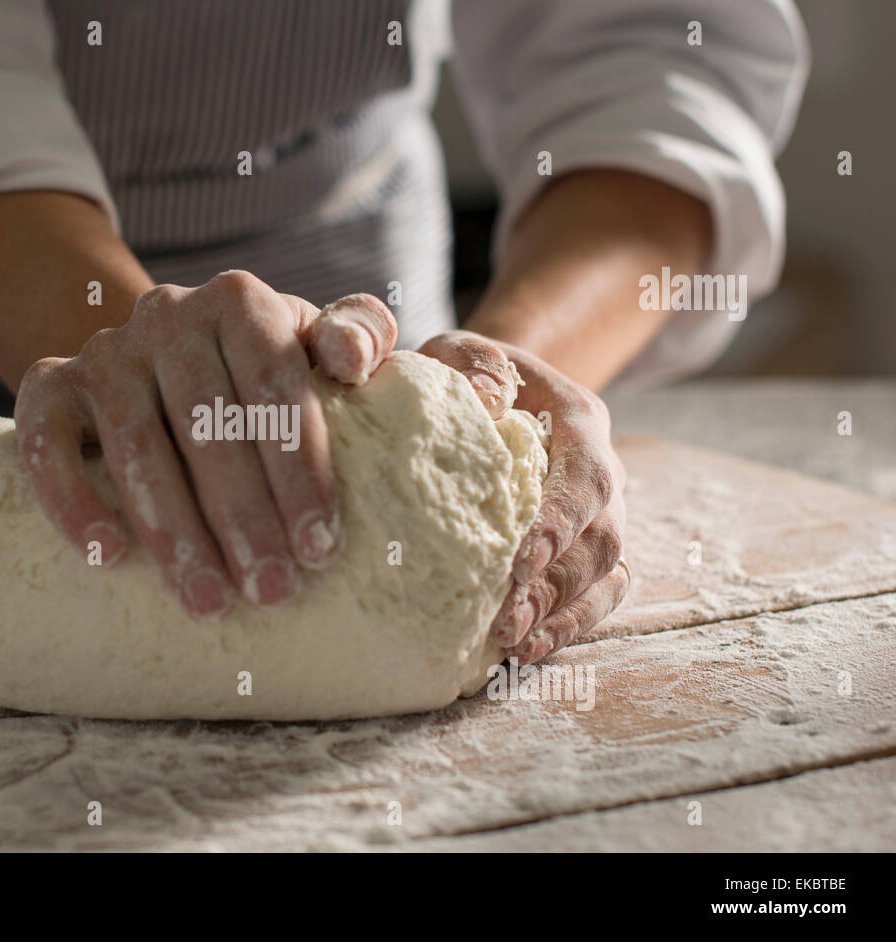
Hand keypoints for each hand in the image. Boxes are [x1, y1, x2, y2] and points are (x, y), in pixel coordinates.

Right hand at [14, 271, 398, 618]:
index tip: (321, 549)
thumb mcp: (313, 344)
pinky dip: (71, 500)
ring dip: (173, 531)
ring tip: (210, 601)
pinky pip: (47, 443)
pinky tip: (106, 555)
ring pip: (136, 444)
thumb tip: (354, 359)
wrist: (160, 359)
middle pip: (207, 423)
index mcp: (239, 301)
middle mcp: (167, 314)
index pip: (275, 384)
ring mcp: (103, 350)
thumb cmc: (259, 371)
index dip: (299, 470)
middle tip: (273, 593)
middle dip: (244, 517)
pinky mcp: (49, 385)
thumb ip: (356, 335)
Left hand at [420, 331, 627, 661]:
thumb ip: (470, 361)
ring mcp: (601, 517)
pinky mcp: (587, 552)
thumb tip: (488, 397)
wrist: (490, 394)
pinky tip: (525, 652)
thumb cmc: (465, 376)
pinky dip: (567, 626)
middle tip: (506, 619)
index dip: (563, 520)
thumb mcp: (458, 350)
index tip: (523, 558)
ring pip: (605, 575)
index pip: (587, 476)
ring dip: (562, 612)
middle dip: (557, 582)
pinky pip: (597, 597)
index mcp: (579, 421)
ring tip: (513, 643)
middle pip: (602, 537)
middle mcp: (603, 472)